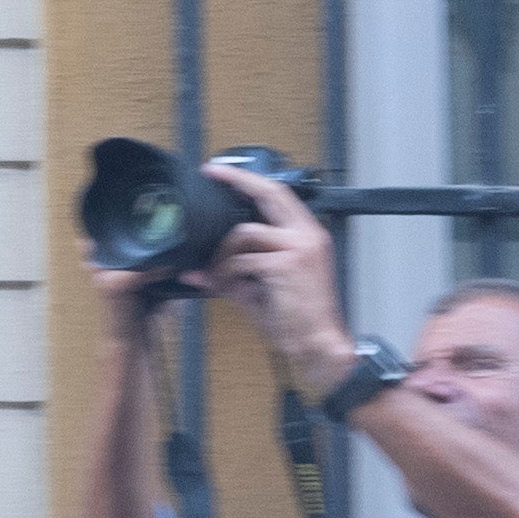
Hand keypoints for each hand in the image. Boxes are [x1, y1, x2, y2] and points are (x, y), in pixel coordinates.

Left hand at [208, 180, 354, 384]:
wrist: (320, 345)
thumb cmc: (298, 320)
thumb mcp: (263, 289)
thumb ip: (233, 273)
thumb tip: (198, 271)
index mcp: (308, 235)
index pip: (279, 196)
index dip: (250, 181)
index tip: (223, 172)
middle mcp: (308, 235)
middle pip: (270, 193)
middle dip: (238, 179)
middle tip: (212, 174)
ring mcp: (299, 248)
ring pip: (244, 234)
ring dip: (222, 255)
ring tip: (216, 275)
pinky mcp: (287, 264)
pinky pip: (243, 261)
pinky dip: (227, 274)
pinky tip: (225, 286)